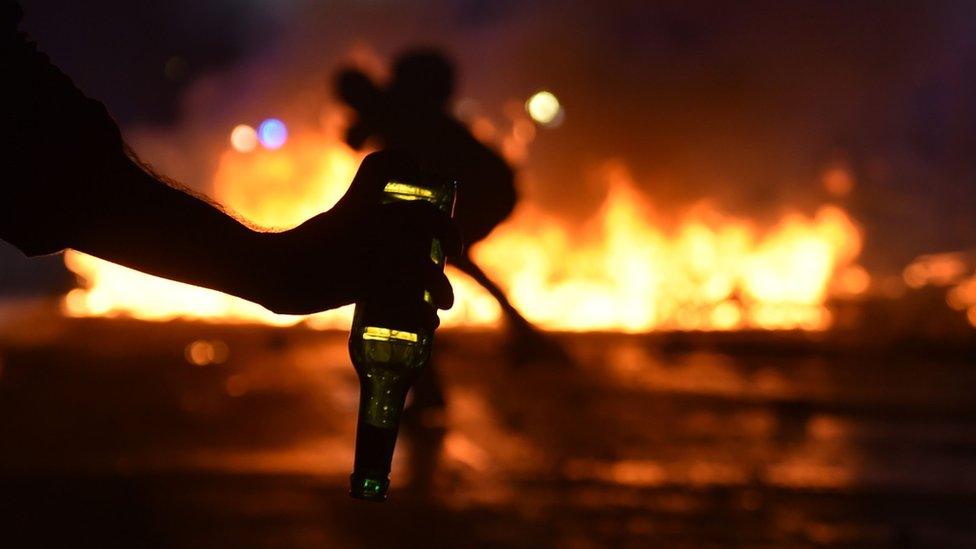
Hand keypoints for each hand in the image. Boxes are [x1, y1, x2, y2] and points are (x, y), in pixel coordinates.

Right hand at [254, 151, 460, 322]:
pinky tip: (428, 324)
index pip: (426, 212)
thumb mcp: (344, 214)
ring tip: (443, 306)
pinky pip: (407, 300)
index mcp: (376, 206)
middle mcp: (380, 225)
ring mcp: (374, 253)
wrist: (278, 267)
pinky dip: (422, 315)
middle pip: (430, 245)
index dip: (447, 228)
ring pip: (424, 273)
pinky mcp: (366, 282)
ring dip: (441, 291)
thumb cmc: (310, 245)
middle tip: (445, 285)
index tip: (454, 248)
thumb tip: (399, 210)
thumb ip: (368, 203)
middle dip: (444, 266)